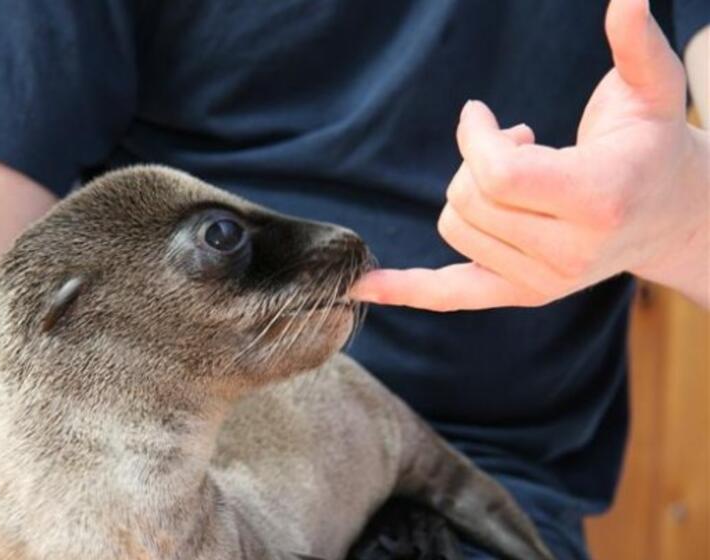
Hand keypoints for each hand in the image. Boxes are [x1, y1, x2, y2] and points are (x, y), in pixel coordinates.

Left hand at [350, 0, 708, 310]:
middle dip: (475, 160)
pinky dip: (406, 289)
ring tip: (515, 178)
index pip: (497, 174)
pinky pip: (451, 294)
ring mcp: (545, 282)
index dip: (476, 136)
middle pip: (468, 200)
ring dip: (469, 192)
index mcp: (598, 201)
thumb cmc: (654, 144)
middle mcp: (570, 255)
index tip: (480, 114)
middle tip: (515, 143)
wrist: (672, 216)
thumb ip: (637, 47)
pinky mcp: (522, 293)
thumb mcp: (655, 92)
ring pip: (454, 228)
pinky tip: (363, 285)